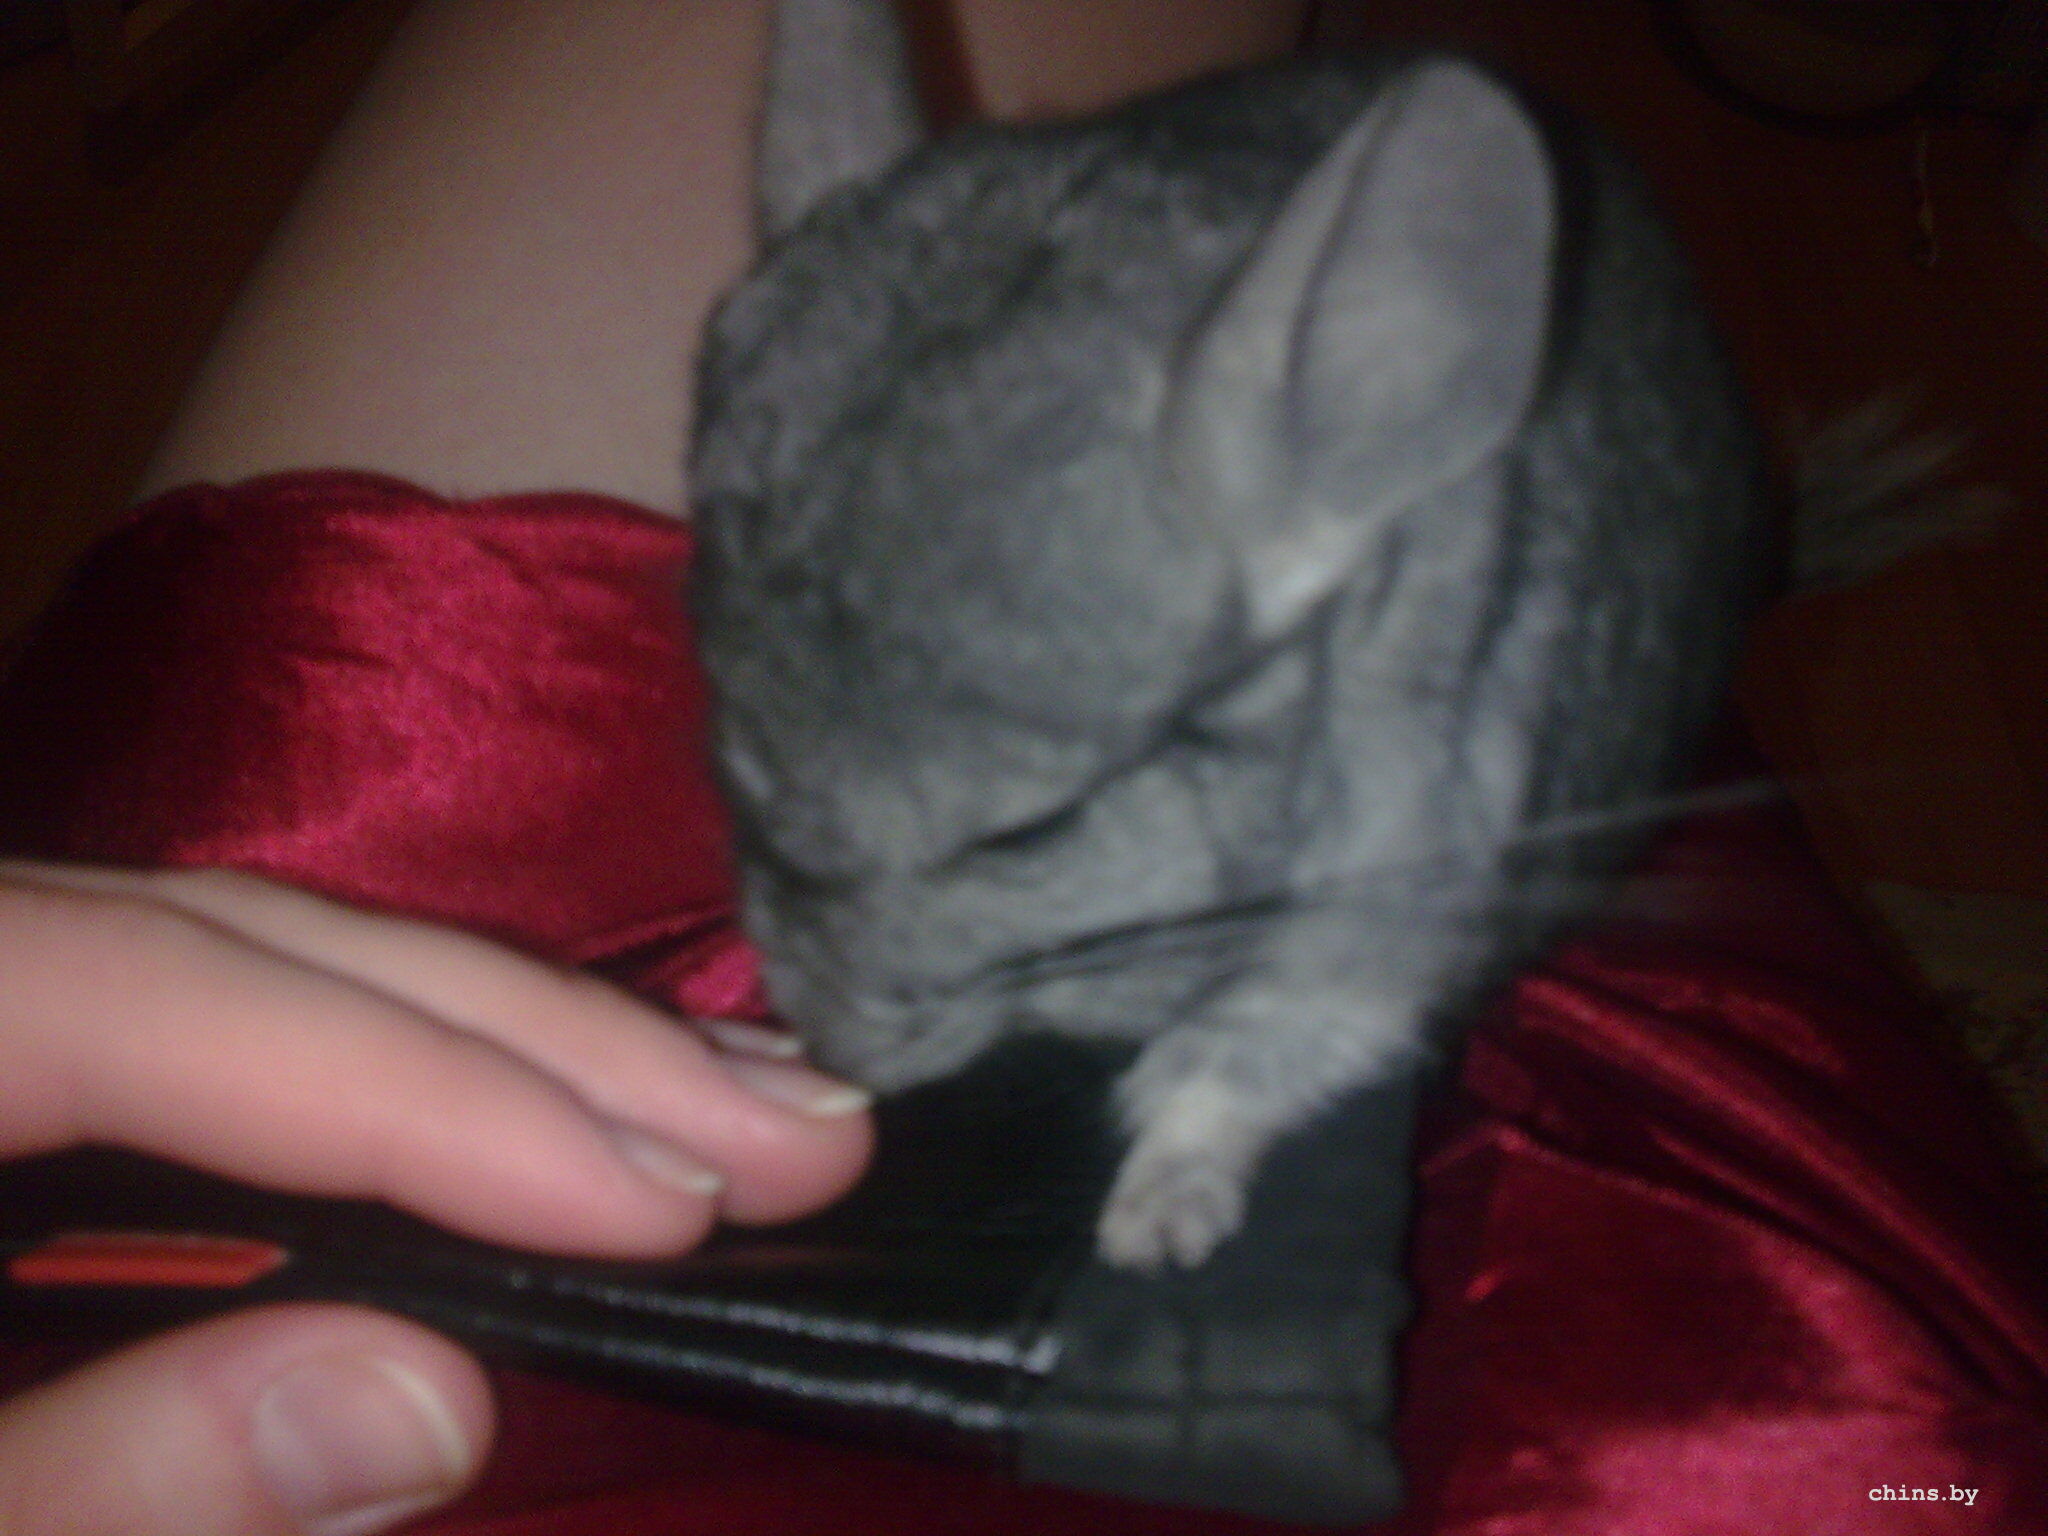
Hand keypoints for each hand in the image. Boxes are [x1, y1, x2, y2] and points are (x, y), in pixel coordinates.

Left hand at [0, 860, 872, 1534]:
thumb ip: (100, 1483)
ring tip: (756, 1100)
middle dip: (550, 1043)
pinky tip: (580, 1096)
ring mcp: (12, 975)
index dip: (426, 1095)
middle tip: (802, 1130)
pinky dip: (438, 1058)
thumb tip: (429, 1405)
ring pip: (285, 948)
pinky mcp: (51, 1045)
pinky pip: (263, 1005)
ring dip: (534, 1036)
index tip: (668, 1201)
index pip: (155, 999)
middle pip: (265, 939)